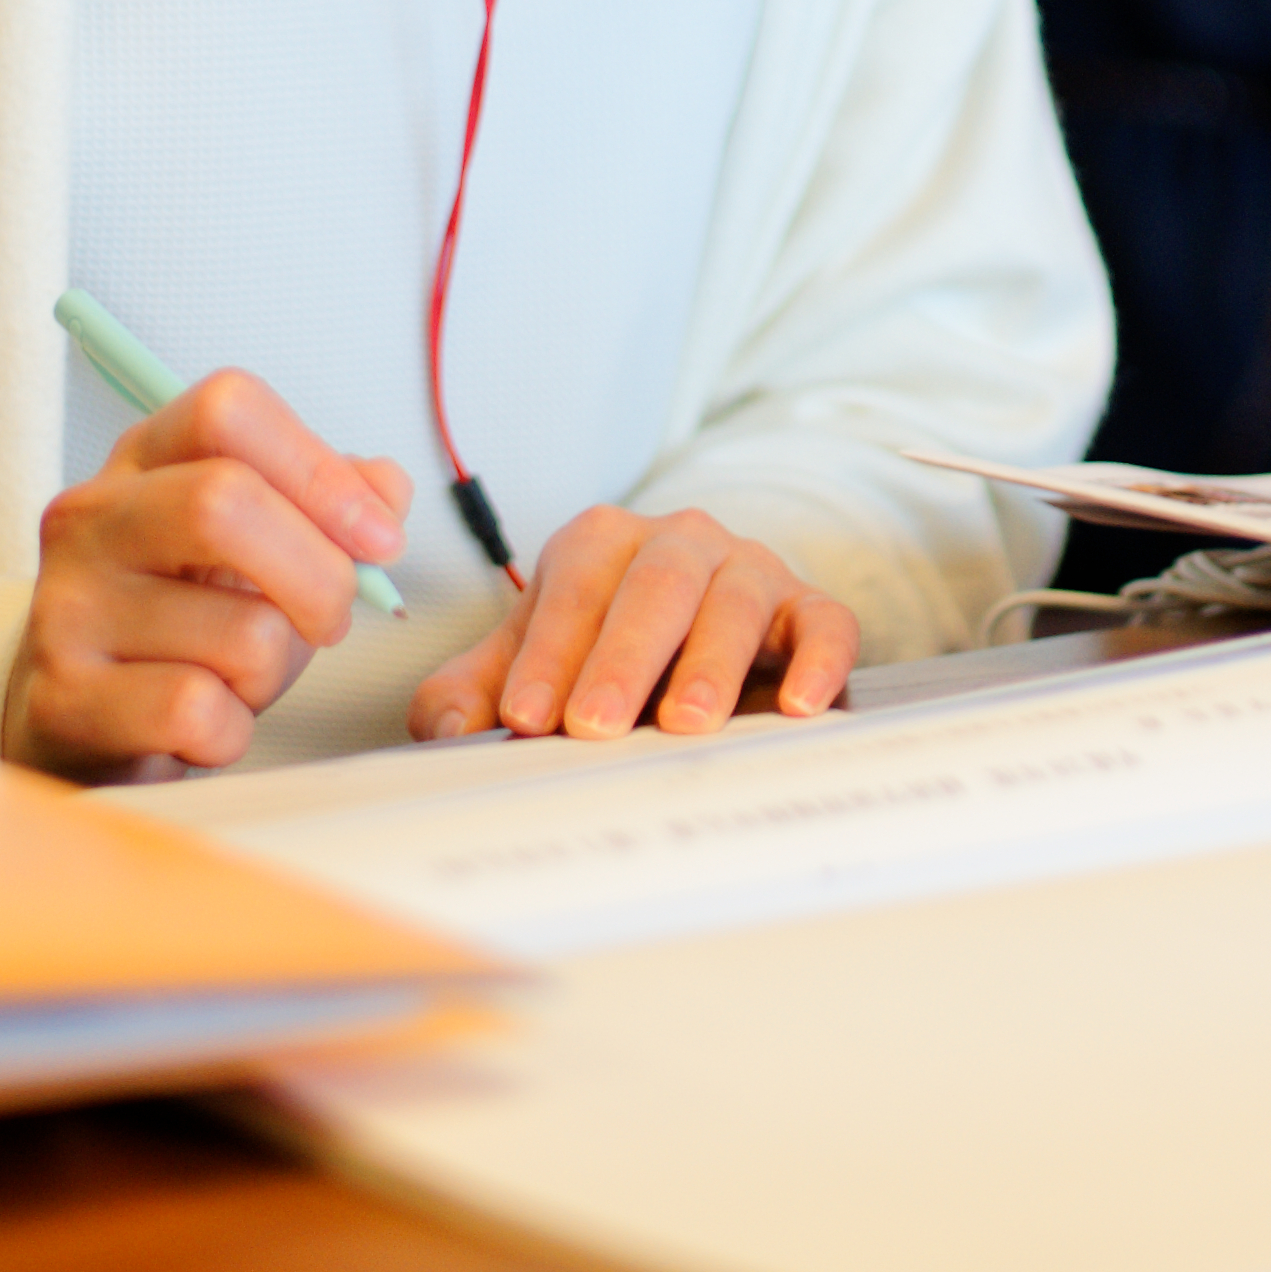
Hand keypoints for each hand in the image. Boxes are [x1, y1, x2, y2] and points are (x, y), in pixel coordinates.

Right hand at [0, 370, 407, 780]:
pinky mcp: (64, 699)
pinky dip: (232, 732)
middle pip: (224, 501)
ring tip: (233, 679)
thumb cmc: (184, 629)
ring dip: (272, 673)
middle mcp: (90, 519)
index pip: (227, 408)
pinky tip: (202, 728)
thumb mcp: (256, 550)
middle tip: (331, 619)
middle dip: (320, 575)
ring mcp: (66, 607)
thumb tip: (386, 490)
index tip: (379, 536)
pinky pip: (198, 710)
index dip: (320, 470)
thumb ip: (325, 507)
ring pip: (240, 630)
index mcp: (142, 460)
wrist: (82, 724)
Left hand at [407, 505, 854, 741]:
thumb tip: (445, 730)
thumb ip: (471, 692)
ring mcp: (748, 568)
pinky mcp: (806, 606)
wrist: (686, 635)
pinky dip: (817, 661)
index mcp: (601, 541)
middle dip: (623, 658)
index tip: (526, 716)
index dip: (548, 653)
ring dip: (710, 662)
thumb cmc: (597, 651)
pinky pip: (824, 623)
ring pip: (736, 600)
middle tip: (596, 724)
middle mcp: (679, 541)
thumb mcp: (528, 663)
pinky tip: (797, 705)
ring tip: (686, 722)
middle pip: (655, 586)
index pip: (574, 587)